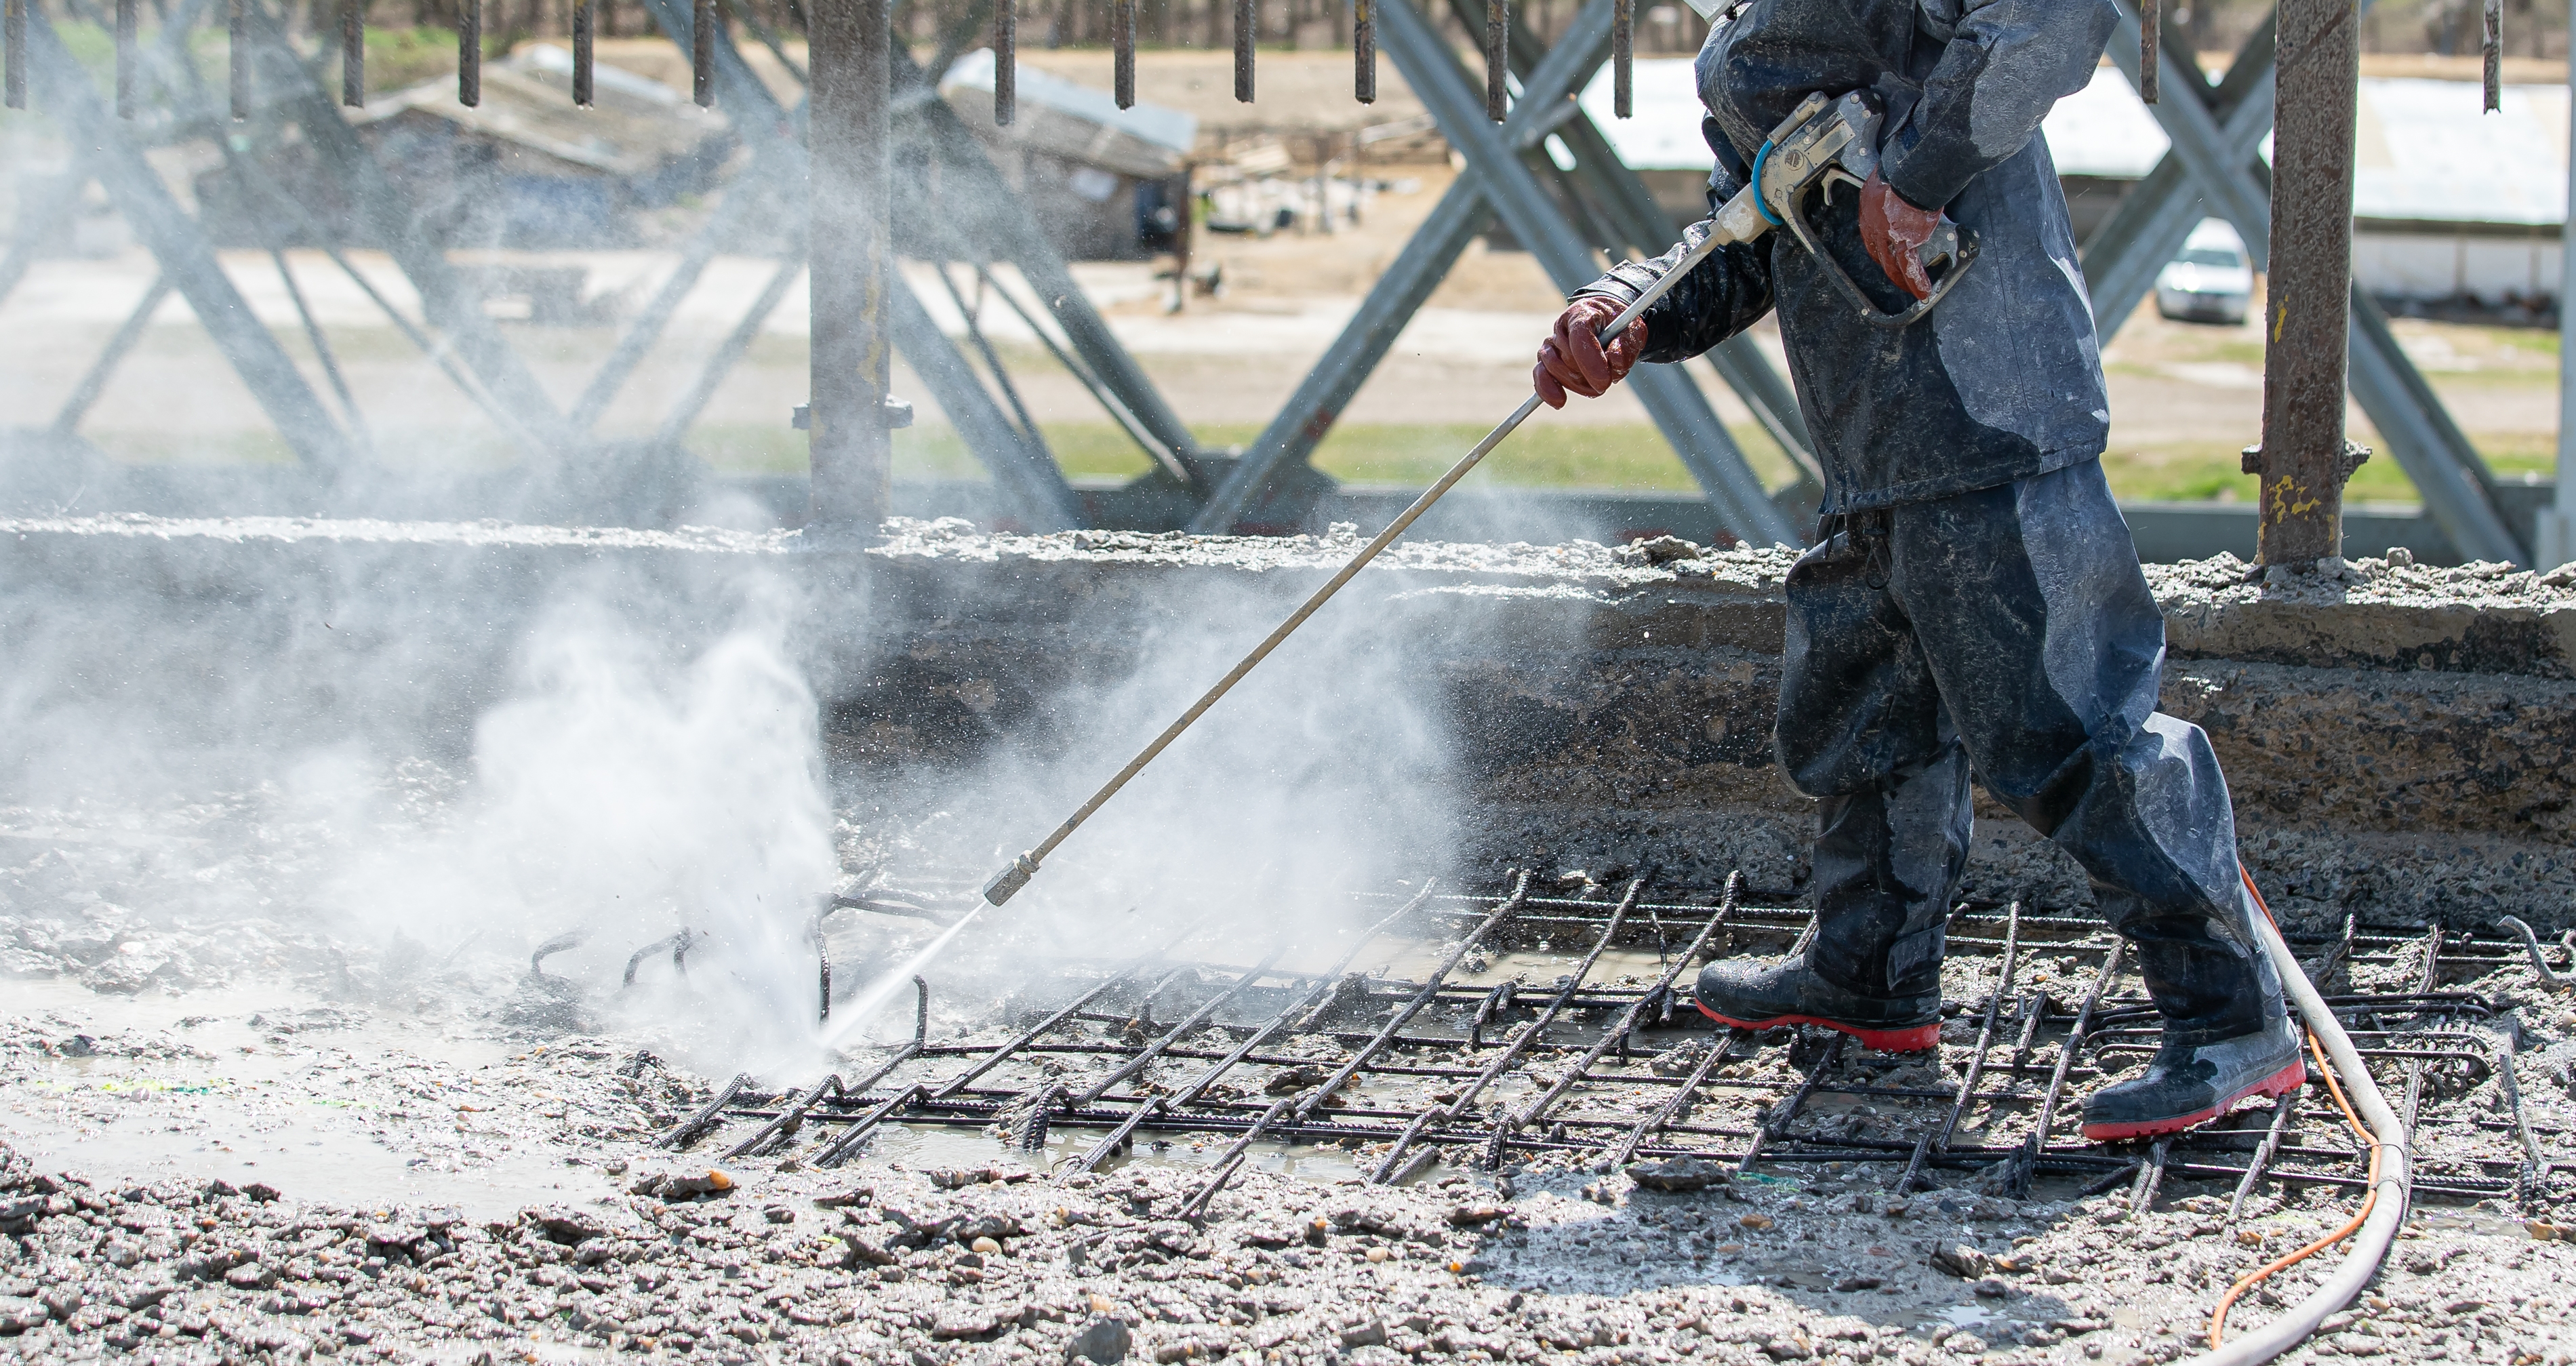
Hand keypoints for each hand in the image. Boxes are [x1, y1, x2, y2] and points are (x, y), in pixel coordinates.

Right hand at [1533, 297, 1647, 409]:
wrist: (1606, 324)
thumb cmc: (1618, 327)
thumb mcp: (1632, 331)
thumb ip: (1626, 346)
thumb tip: (1616, 363)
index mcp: (1583, 313)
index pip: (1579, 335)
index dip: (1590, 360)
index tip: (1605, 381)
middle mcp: (1562, 327)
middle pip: (1568, 356)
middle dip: (1588, 375)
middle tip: (1607, 382)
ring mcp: (1551, 344)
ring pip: (1554, 369)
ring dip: (1577, 384)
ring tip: (1596, 386)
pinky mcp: (1546, 361)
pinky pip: (1540, 377)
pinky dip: (1547, 390)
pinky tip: (1559, 401)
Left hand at [1859, 171, 1943, 300]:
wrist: (1907, 173)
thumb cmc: (1899, 171)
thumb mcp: (1885, 180)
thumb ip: (1889, 190)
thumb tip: (1899, 187)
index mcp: (1869, 212)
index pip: (1871, 237)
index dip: (1879, 248)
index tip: (1884, 254)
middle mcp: (1874, 228)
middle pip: (1880, 254)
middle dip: (1888, 267)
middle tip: (1896, 276)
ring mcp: (1888, 237)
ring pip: (1893, 265)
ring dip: (1902, 279)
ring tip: (1911, 290)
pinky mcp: (1905, 241)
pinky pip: (1910, 266)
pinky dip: (1917, 280)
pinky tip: (1924, 291)